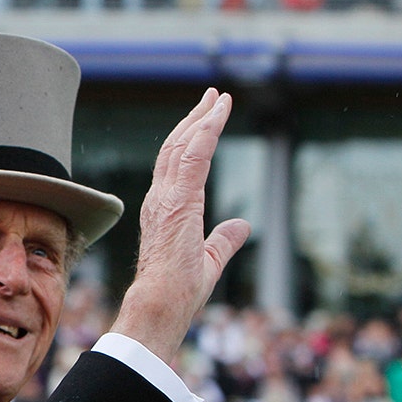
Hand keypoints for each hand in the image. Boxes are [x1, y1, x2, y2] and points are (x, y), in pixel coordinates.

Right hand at [111, 88, 251, 363]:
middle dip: (195, 120)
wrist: (161, 304)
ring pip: (182, 146)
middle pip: (175, 148)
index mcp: (165, 210)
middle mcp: (160, 198)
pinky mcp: (178, 201)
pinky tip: (218, 113)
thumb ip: (224, 240)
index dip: (192, 139)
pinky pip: (192, 156)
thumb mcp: (209, 260)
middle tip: (212, 98)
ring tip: (218, 98)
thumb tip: (241, 225)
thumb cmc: (179, 291)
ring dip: (202, 119)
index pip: (176, 165)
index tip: (207, 119)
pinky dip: (206, 131)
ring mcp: (166, 198)